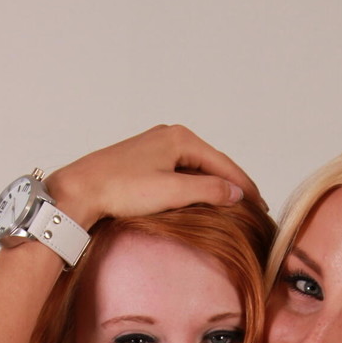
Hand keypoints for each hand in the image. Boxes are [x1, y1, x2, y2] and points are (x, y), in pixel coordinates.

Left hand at [47, 124, 264, 229]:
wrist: (80, 189)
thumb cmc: (122, 189)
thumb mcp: (172, 191)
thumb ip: (208, 190)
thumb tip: (236, 193)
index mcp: (180, 138)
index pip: (224, 163)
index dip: (245, 185)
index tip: (261, 205)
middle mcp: (170, 136)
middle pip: (212, 162)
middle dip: (232, 183)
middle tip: (252, 205)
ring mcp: (155, 146)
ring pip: (195, 167)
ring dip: (214, 185)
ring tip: (231, 204)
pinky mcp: (143, 160)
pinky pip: (180, 171)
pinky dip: (195, 184)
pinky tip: (200, 198)